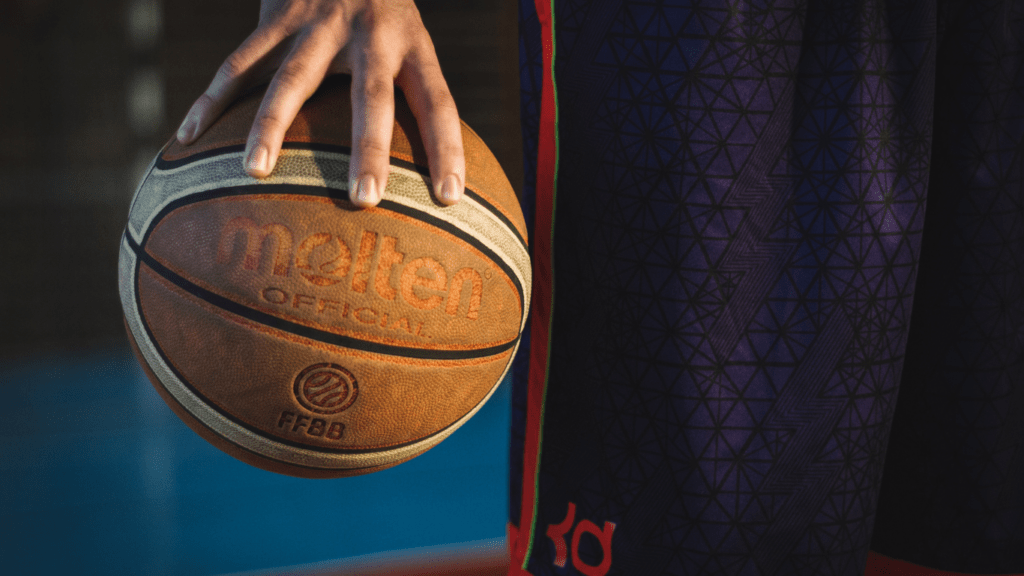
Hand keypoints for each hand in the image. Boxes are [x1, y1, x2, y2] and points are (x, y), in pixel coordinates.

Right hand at [175, 0, 464, 207]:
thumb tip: (428, 168)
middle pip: (371, 96)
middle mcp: (370, 32)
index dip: (447, 147)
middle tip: (365, 199)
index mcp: (412, 43)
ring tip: (256, 170)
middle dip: (369, 149)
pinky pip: (239, 63)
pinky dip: (212, 100)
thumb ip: (410, 89)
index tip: (452, 196)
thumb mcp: (410, 36)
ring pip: (292, 79)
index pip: (438, 101)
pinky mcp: (277, 14)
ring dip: (271, 125)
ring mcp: (320, 22)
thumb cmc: (382, 9)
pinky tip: (189, 137)